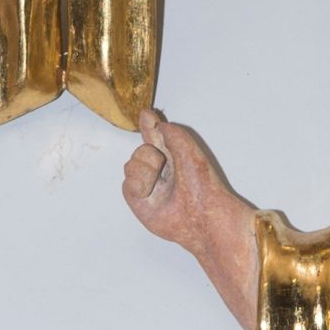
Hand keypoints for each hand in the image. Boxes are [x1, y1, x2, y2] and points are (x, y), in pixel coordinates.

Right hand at [124, 109, 242, 249]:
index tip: (146, 115)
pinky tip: (148, 192)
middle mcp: (161, 169)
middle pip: (141, 149)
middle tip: (163, 164)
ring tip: (159, 181)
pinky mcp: (140, 200)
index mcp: (174, 155)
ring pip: (131, 164)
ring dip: (144, 168)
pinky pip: (127, 183)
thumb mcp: (189, 151)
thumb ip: (172, 133)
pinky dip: (137, 183)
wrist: (201, 215)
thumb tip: (157, 125)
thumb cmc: (201, 185)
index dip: (149, 125)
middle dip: (148, 153)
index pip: (157, 136)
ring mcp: (149, 184)